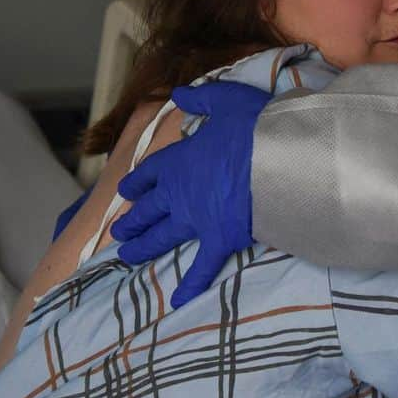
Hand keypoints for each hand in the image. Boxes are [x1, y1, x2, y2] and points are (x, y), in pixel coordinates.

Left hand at [109, 81, 270, 307]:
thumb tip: (178, 95)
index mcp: (179, 160)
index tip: (125, 190)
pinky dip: (189, 285)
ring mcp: (197, 220)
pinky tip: (176, 302)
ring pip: (163, 236)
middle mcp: (180, 193)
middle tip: (118, 231)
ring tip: (127, 256)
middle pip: (150, 209)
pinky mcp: (219, 240)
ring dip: (144, 246)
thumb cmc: (253, 126)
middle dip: (134, 220)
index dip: (137, 181)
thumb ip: (200, 99)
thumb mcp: (225, 100)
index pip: (151, 172)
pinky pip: (201, 267)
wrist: (279, 158)